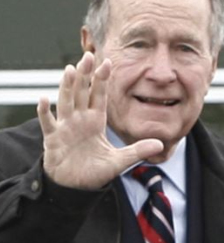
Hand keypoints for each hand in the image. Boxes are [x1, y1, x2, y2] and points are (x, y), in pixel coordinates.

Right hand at [38, 52, 162, 189]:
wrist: (76, 187)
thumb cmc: (95, 171)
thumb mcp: (120, 161)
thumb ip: (137, 151)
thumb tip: (160, 143)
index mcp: (96, 122)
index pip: (99, 96)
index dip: (102, 80)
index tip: (107, 62)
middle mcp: (80, 120)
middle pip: (82, 93)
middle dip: (85, 75)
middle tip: (88, 56)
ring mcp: (65, 128)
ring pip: (66, 102)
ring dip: (67, 87)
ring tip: (71, 70)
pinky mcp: (53, 139)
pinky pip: (48, 123)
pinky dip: (45, 112)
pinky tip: (44, 99)